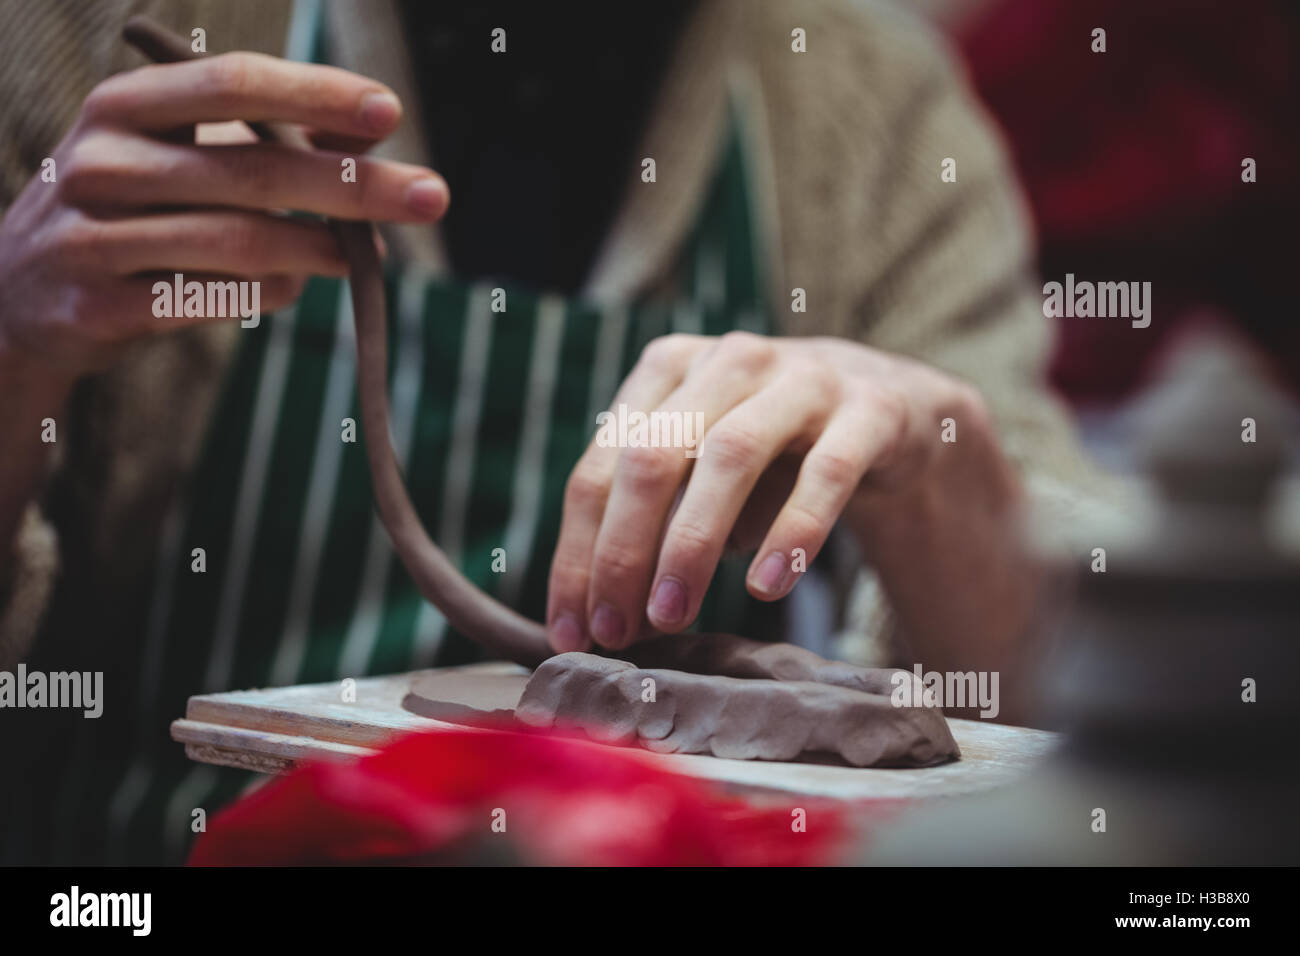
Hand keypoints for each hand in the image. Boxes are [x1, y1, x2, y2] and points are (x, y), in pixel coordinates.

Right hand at [0, 51, 448, 375]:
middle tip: (431, 197)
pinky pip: (211, 300)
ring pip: (238, 241)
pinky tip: (295, 287)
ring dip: (320, 248)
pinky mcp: (98, 306)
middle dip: (354, 186)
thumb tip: (368, 142)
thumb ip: (263, 144)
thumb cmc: (125, 213)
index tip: (389, 113)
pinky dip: (269, 293)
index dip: (315, 94)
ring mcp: (91, 236)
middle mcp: (100, 161)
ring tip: (367, 254)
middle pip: (252, 169)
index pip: (232, 83)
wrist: (19, 298)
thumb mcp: (176, 160)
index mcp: (123, 106)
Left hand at [545, 331, 1004, 652]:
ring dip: (691, 543)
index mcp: (668, 370)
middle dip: (622, 550)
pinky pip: (825, 474)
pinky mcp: (869, 410)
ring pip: (730, 456)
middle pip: (652, 455)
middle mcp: (728, 362)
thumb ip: (654, 525)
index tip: (570, 629)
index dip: (578, 552)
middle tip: (615, 629)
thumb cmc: (773, 455)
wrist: (891, 413)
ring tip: (673, 616)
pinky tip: (766, 587)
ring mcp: (802, 379)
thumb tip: (601, 612)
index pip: (601, 467)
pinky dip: (792, 532)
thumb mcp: (703, 475)